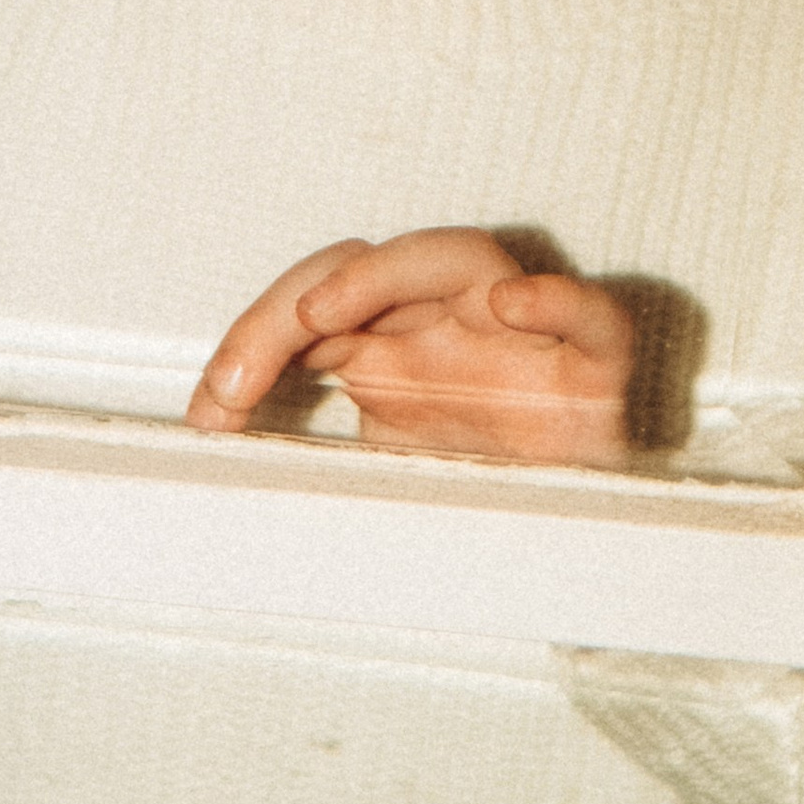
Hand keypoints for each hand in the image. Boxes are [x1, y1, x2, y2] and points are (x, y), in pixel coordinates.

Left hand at [187, 231, 635, 464]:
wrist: (579, 546)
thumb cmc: (477, 500)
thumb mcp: (372, 489)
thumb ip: (313, 476)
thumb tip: (221, 498)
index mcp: (390, 347)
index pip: (310, 310)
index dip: (250, 345)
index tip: (208, 418)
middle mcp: (447, 323)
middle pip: (360, 267)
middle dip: (284, 312)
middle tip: (235, 380)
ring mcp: (519, 333)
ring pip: (457, 256)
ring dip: (381, 276)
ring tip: (320, 316)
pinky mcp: (596, 362)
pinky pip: (588, 313)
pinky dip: (552, 299)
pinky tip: (512, 306)